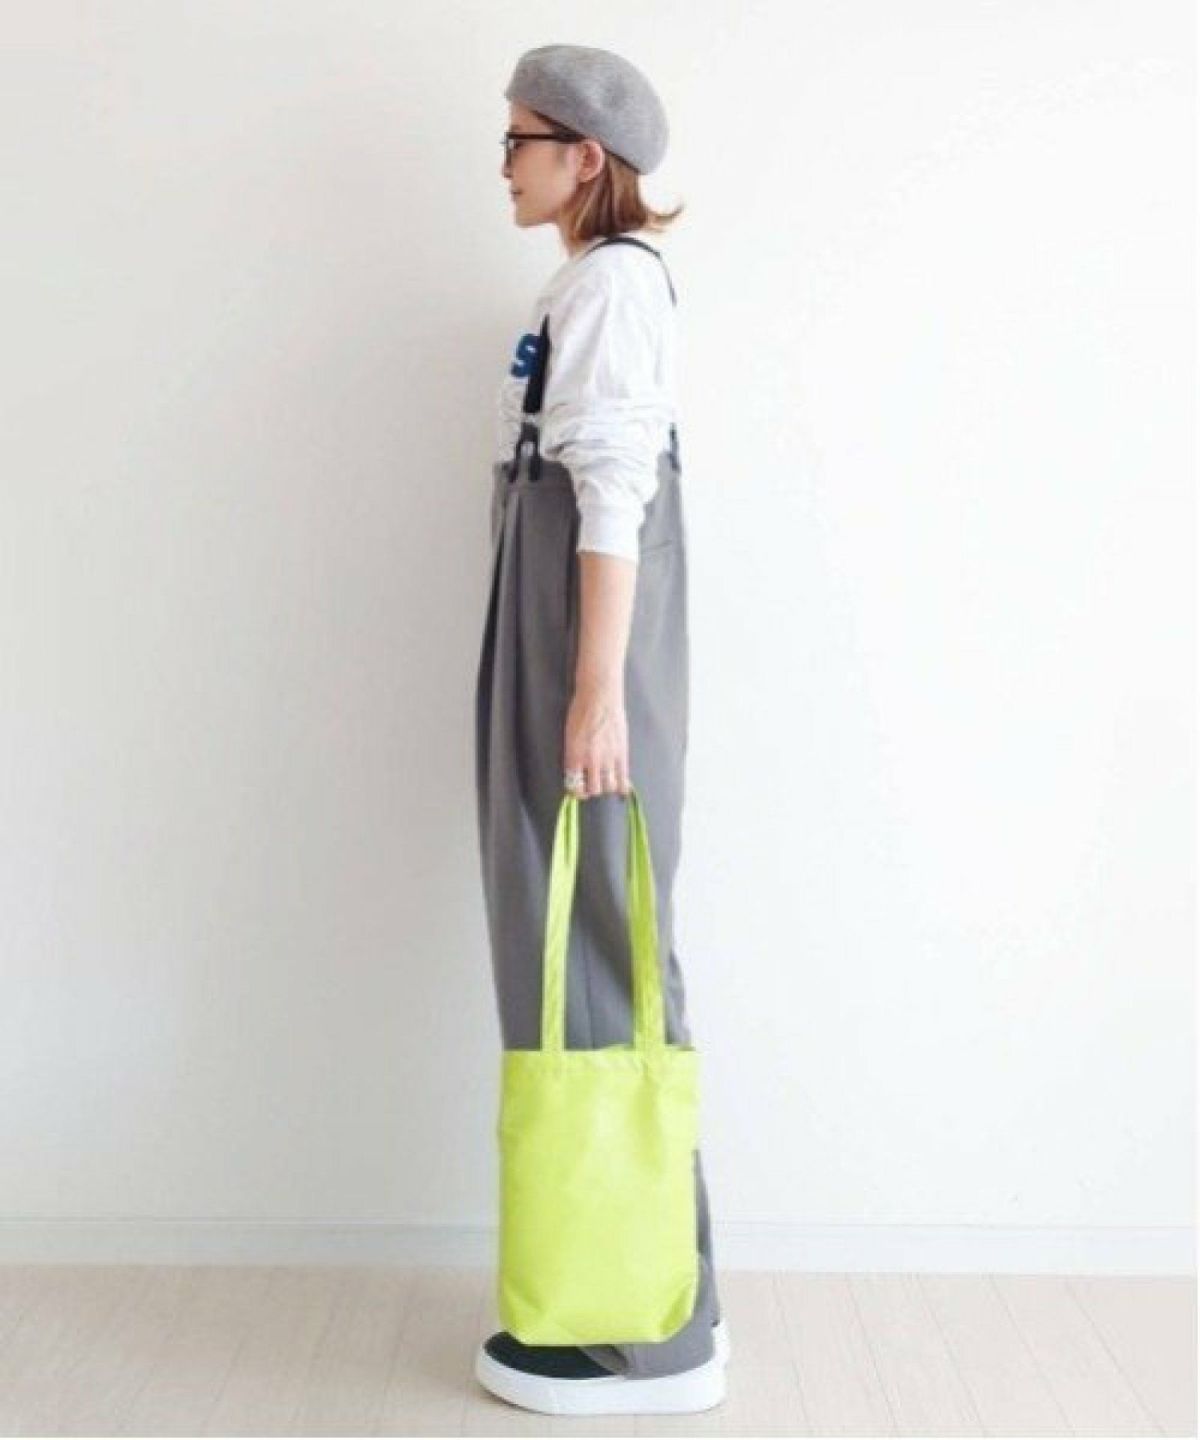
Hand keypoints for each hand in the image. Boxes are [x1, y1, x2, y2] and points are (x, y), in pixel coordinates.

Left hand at [563, 680, 629, 798]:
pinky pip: (623, 778)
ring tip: (606, 782)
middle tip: (591, 785)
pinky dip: (623, 787)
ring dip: (606, 787)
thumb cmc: (581, 711)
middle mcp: (590, 761)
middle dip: (591, 790)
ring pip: (608, 787)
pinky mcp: (622, 754)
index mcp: (574, 756)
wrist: (599, 698)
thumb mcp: (570, 735)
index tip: (578, 789)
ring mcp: (607, 758)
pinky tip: (622, 789)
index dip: (576, 791)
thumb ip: (573, 755)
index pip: (574, 785)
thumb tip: (578, 769)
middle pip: (592, 790)